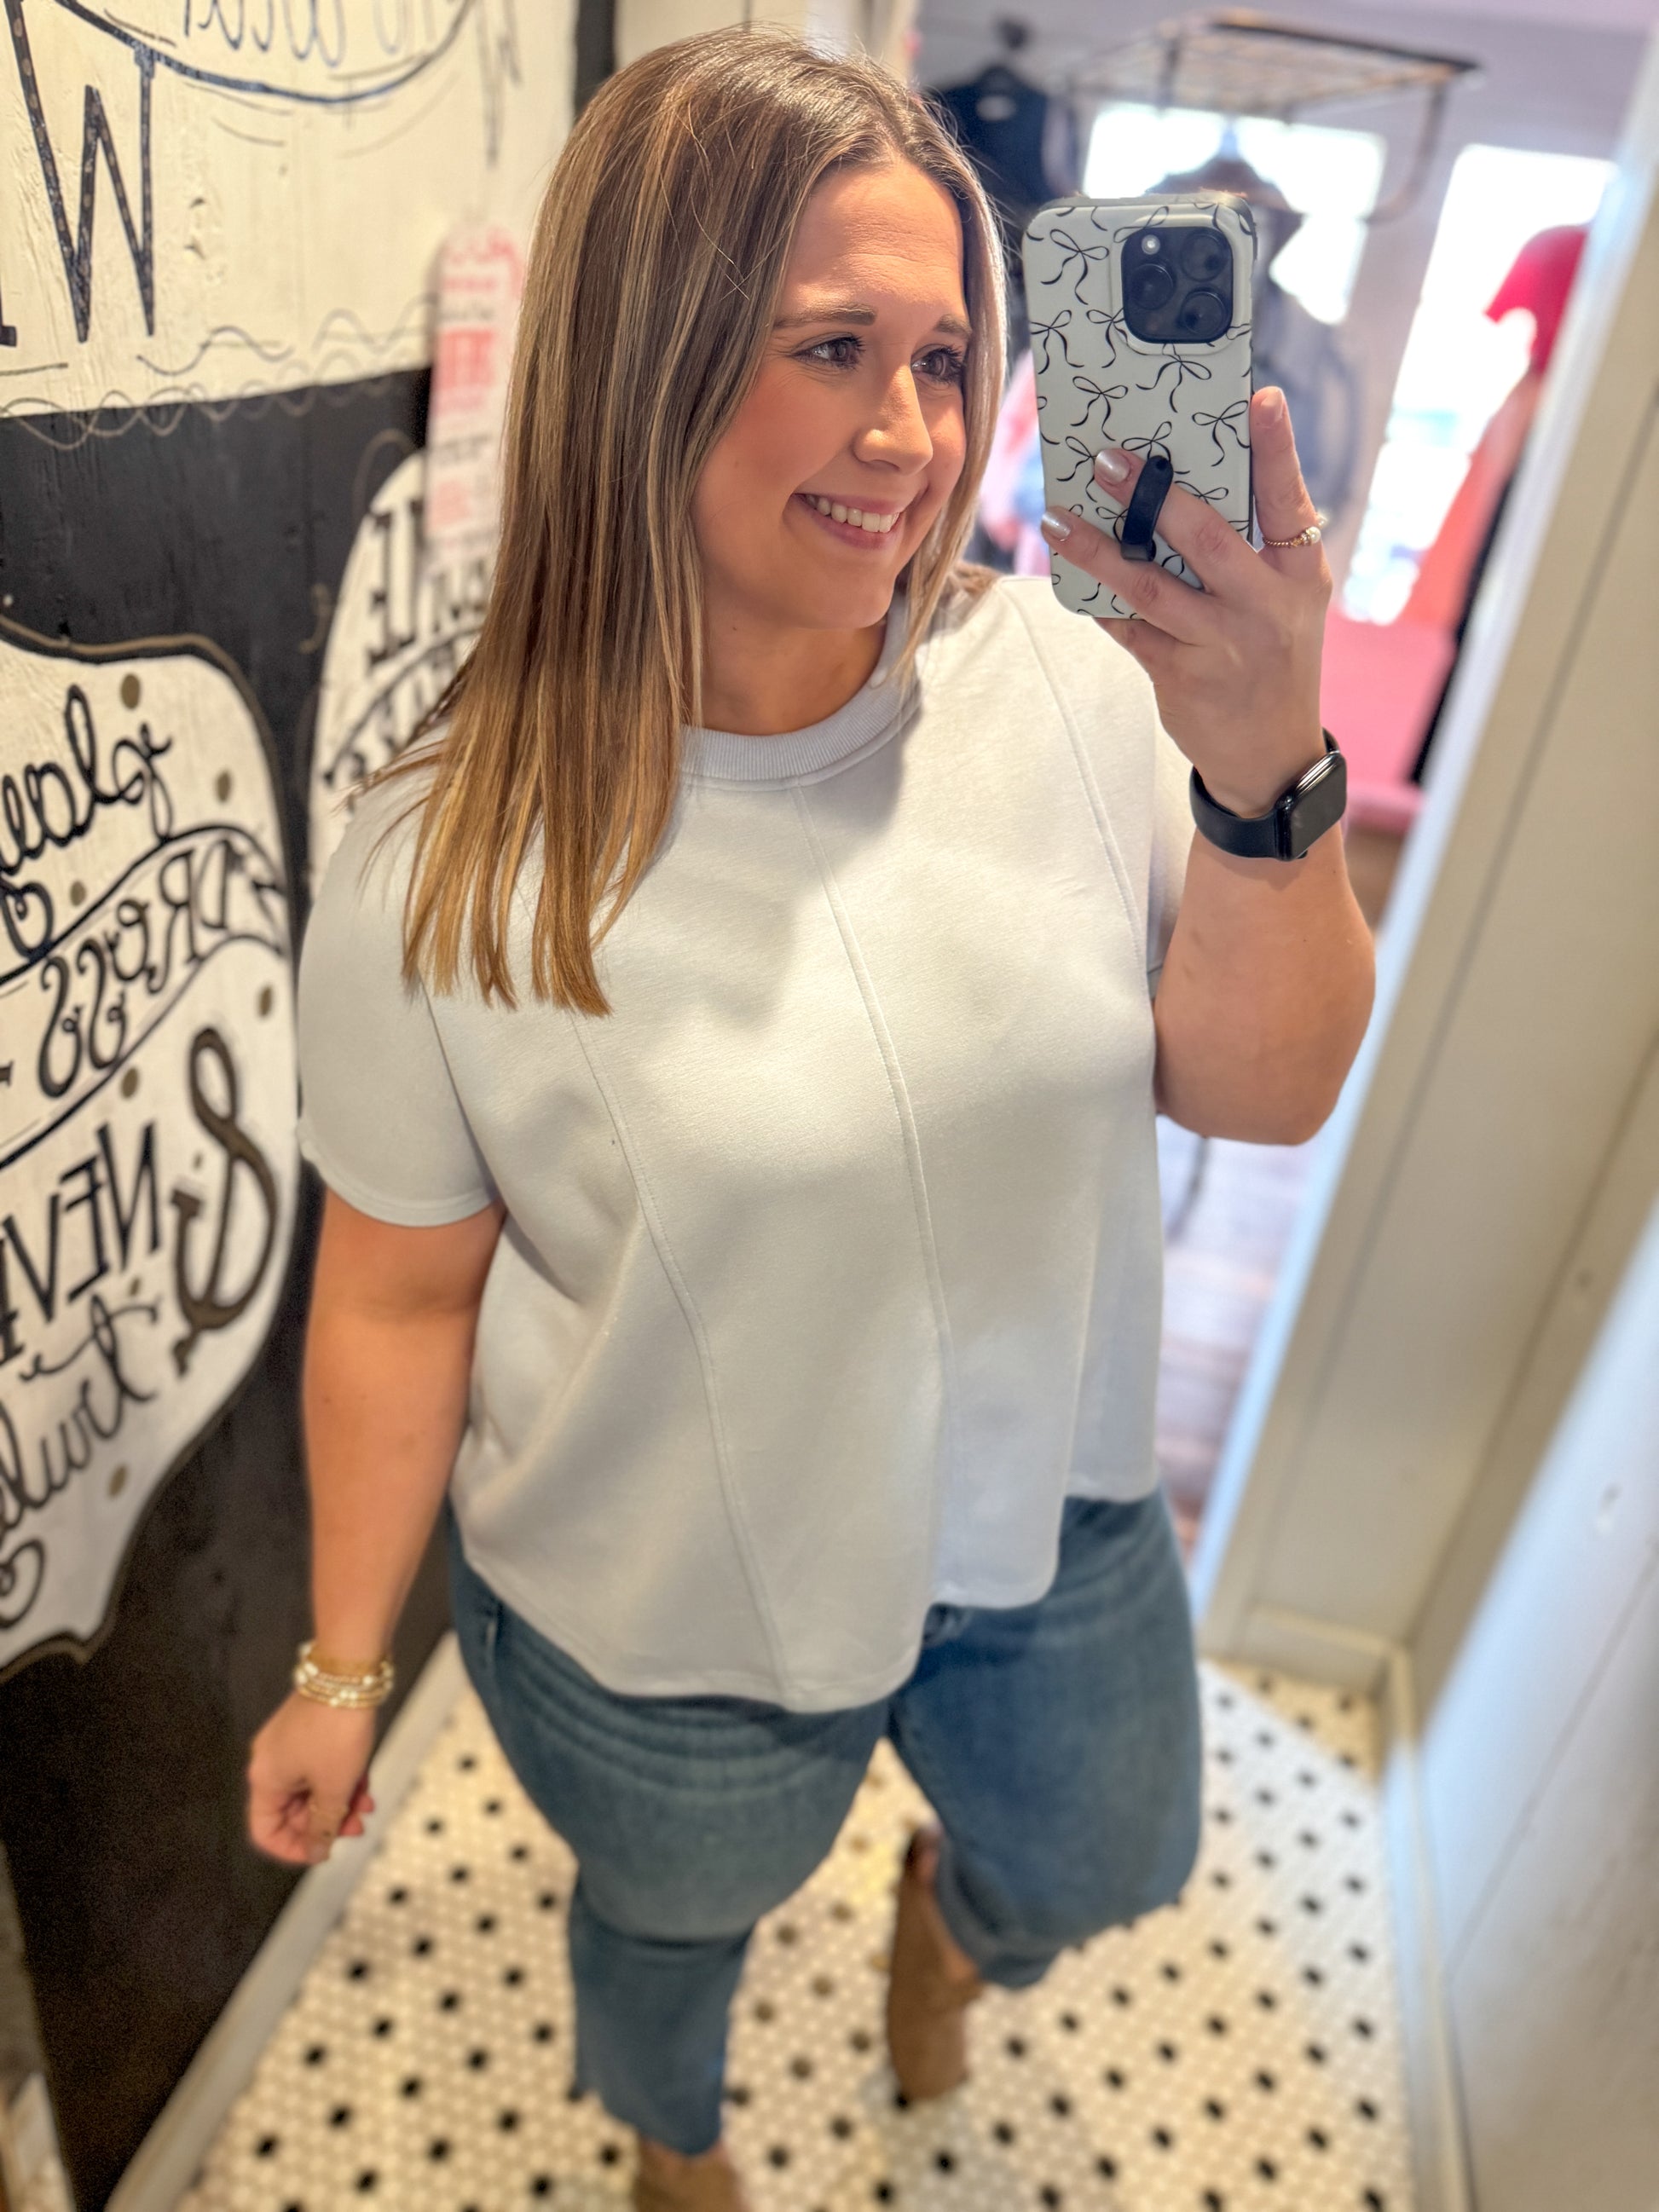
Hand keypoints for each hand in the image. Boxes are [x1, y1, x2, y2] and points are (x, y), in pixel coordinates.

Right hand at [247, 1692, 377, 1866]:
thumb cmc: (336, 1727)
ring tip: (367, 1803)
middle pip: (293, 1811)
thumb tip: (317, 1851)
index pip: (266, 1831)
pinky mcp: (308, 1732)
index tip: (323, 1851)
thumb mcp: (334, 1786)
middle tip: (357, 1825)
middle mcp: (270, 1763)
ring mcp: (289, 1745)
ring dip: (339, 1801)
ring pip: (311, 1790)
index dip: (293, 1848)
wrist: (349, 1674)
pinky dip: (341, 1778)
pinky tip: (365, 1782)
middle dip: (327, 1822)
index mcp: (265, 1779)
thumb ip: (324, 1825)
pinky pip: (320, 1768)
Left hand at [1041, 387, 1330, 818]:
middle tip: (1109, 459)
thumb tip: (1181, 486)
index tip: (1262, 399)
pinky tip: (1070, 571)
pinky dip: (1098, 599)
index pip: (1290, 503)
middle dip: (1154, 496)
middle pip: (1206, 539)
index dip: (1277, 450)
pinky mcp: (1181, 677)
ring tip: (1059, 520)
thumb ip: (1254, 547)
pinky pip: (1129, 629)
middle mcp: (1264, 607)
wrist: (1270, 755)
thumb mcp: (1287, 599)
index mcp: (1299, 576)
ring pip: (1151, 587)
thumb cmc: (1272, 656)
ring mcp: (1221, 645)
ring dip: (1099, 550)